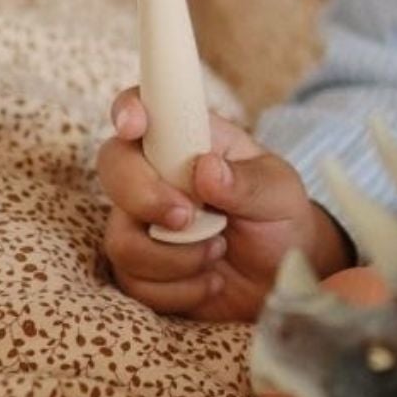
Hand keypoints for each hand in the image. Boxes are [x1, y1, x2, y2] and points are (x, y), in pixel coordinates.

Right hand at [96, 88, 352, 322]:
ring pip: (120, 239)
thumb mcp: (279, 193)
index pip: (144, 106)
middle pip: (113, 168)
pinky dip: (179, 289)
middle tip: (187, 217)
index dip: (129, 110)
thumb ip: (247, 182)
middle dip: (144, 197)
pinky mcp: (141, 269)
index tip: (134, 126)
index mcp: (188, 140)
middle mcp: (155, 175)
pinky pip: (136, 282)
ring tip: (218, 252)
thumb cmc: (279, 218)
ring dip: (174, 257)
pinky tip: (212, 282)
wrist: (282, 278)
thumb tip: (206, 170)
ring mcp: (142, 222)